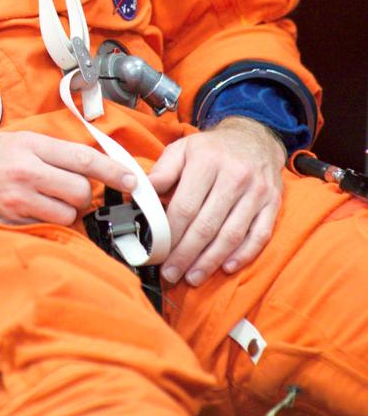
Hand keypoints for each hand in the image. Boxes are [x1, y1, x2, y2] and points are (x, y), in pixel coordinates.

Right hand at [0, 130, 137, 226]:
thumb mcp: (12, 140)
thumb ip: (47, 151)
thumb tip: (86, 164)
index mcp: (28, 144)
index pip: (82, 156)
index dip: (113, 170)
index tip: (133, 180)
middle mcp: (24, 171)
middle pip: (80, 191)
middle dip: (82, 194)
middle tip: (69, 191)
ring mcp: (16, 200)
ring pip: (66, 214)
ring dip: (66, 212)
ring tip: (46, 202)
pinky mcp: (7, 223)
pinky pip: (44, 228)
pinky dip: (46, 225)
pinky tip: (33, 215)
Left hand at [148, 116, 285, 286]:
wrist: (254, 137)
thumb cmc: (212, 148)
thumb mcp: (183, 149)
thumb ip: (163, 171)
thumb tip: (142, 192)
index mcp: (207, 161)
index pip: (186, 206)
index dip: (171, 233)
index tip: (158, 252)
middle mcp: (234, 175)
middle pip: (207, 225)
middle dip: (186, 254)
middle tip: (172, 274)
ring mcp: (257, 191)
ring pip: (232, 235)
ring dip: (210, 261)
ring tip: (193, 277)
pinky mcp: (273, 203)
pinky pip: (260, 235)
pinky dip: (243, 255)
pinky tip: (226, 267)